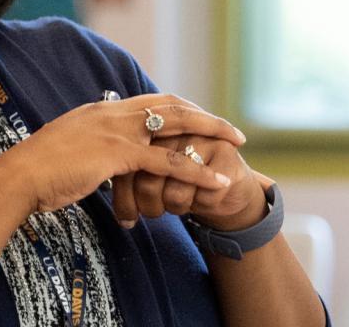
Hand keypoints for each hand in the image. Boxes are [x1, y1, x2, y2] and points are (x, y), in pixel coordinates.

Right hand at [0, 95, 242, 214]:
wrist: (19, 176)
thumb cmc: (37, 170)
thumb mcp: (66, 149)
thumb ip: (86, 147)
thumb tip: (95, 158)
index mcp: (100, 110)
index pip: (150, 101)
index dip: (180, 109)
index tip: (201, 120)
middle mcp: (111, 113)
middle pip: (170, 105)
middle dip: (205, 116)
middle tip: (231, 130)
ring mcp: (116, 131)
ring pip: (177, 126)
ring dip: (212, 134)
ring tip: (237, 146)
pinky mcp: (118, 155)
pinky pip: (168, 162)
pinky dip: (197, 173)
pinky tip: (216, 183)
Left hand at [111, 135, 270, 230]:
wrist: (222, 182)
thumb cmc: (175, 178)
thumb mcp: (142, 172)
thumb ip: (126, 177)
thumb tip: (122, 218)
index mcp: (143, 127)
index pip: (124, 169)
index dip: (124, 200)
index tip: (125, 220)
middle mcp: (170, 129)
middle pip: (148, 181)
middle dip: (149, 206)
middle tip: (152, 215)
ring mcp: (198, 137)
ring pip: (175, 192)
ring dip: (175, 208)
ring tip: (176, 207)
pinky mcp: (225, 152)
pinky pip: (205, 195)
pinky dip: (200, 206)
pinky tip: (201, 200)